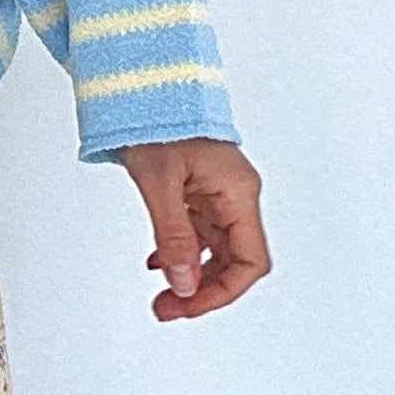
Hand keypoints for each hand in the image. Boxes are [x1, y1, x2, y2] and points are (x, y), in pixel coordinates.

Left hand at [115, 136, 269, 320]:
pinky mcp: (202, 191)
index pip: (250, 261)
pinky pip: (201, 234)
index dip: (223, 291)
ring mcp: (220, 194)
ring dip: (192, 277)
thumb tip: (183, 284)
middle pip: (235, 261)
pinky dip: (183, 254)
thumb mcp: (160, 183)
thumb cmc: (157, 119)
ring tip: (161, 294)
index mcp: (238, 192)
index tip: (189, 305)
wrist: (144, 86)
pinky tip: (159, 263)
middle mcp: (235, 196)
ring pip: (218, 252)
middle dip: (203, 291)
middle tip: (166, 308)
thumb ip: (173, 236)